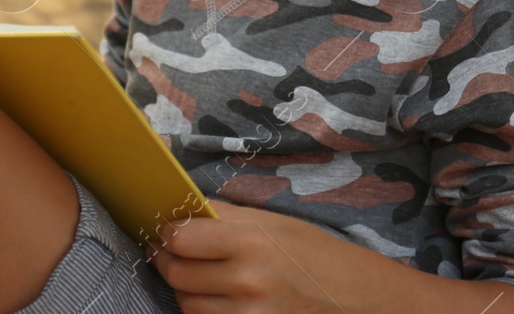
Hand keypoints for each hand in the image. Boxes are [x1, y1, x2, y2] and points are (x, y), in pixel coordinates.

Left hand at [143, 198, 358, 312]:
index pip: (181, 239)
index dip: (168, 232)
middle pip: (178, 274)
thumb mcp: (268, 221)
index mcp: (251, 242)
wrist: (347, 293)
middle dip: (166, 259)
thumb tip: (180, 210)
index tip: (167, 229)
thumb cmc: (308, 250)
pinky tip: (213, 295)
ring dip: (184, 287)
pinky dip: (202, 309)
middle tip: (167, 250)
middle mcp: (246, 282)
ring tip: (196, 272)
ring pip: (186, 303)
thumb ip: (222, 216)